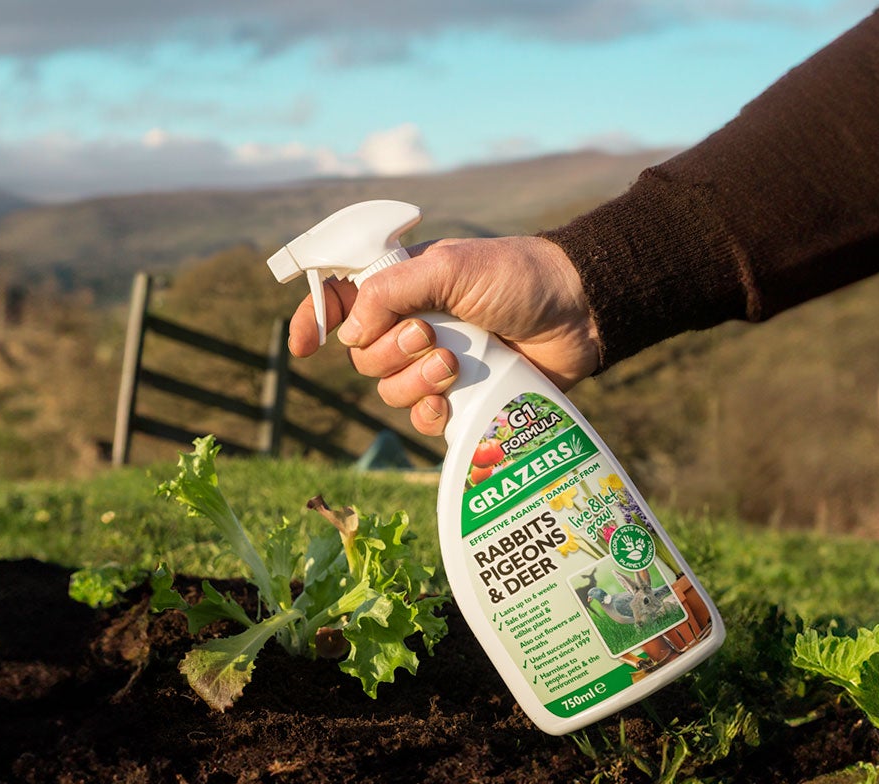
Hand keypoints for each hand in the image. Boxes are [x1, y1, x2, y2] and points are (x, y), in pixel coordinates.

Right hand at [287, 235, 599, 436]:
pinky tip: (449, 400)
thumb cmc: (517, 277)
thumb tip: (349, 331)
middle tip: (431, 334)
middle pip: (362, 356)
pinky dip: (429, 412)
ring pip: (389, 391)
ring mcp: (436, 364)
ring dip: (414, 381)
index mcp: (402, 286)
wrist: (578, 313)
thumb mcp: (450, 267)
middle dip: (389, 351)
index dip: (313, 321)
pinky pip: (422, 420)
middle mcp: (413, 325)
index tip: (301, 346)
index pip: (341, 302)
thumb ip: (391, 291)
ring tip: (453, 364)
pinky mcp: (461, 398)